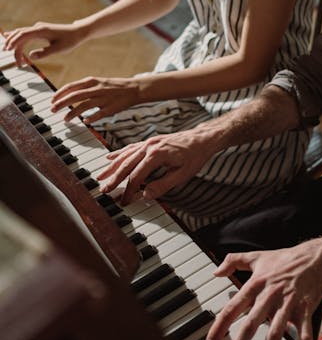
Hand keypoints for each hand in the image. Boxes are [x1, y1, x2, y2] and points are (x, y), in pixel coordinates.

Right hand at [3, 22, 83, 65]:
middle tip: (14, 60)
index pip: (22, 35)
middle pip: (20, 35)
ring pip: (21, 34)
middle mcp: (38, 27)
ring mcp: (38, 28)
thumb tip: (31, 56)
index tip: (8, 51)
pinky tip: (9, 38)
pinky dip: (17, 37)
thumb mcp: (59, 49)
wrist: (78, 32)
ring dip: (14, 42)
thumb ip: (45, 53)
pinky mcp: (40, 31)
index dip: (14, 42)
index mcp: (41, 31)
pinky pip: (25, 33)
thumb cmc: (70, 40)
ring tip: (9, 52)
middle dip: (13, 45)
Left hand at [51, 75, 142, 121]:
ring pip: (84, 106)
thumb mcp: (98, 82)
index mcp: (92, 81)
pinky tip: (85, 122)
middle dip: (61, 103)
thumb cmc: (114, 86)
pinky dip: (91, 118)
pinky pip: (98, 114)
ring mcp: (103, 98)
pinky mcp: (111, 108)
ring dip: (72, 113)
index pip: (71, 86)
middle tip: (52, 110)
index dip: (60, 94)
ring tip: (65, 119)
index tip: (52, 100)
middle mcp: (96, 89)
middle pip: (75, 96)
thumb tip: (69, 94)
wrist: (134, 88)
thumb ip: (84, 87)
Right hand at [97, 128, 216, 203]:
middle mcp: (149, 146)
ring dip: (112, 166)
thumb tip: (146, 195)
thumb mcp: (183, 174)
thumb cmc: (195, 156)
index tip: (123, 201)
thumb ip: (163, 185)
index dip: (128, 190)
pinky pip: (131, 148)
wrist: (202, 138)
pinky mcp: (150, 142)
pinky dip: (119, 153)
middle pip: (126, 165)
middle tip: (103, 190)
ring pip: (125, 155)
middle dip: (113, 178)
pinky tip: (110, 157)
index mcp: (156, 155)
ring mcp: (149, 142)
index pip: (136, 176)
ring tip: (100, 176)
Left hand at [205, 242, 321, 339]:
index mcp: (256, 284)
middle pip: (251, 324)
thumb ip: (233, 261)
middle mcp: (271, 295)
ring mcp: (289, 304)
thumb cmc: (284, 259)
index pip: (233, 307)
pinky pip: (304, 336)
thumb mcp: (256, 256)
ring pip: (276, 334)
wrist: (314, 258)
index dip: (220, 327)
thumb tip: (216, 272)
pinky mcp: (305, 311)